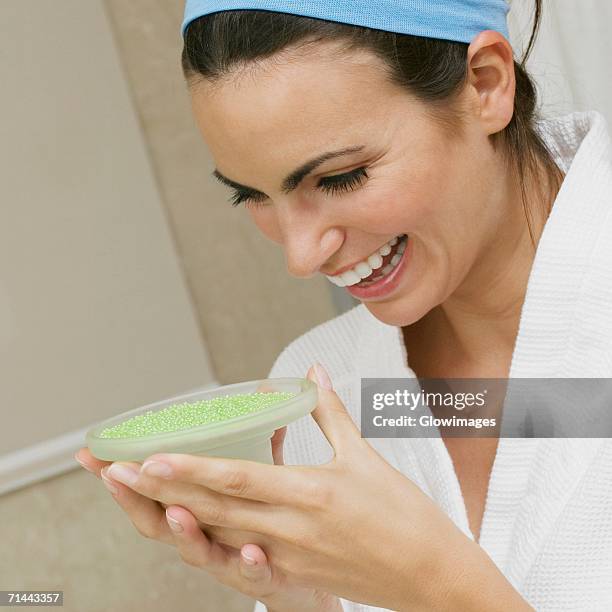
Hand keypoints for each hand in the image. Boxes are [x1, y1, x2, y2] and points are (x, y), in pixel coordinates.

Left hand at [91, 363, 490, 610]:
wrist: (429, 574)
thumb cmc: (403, 513)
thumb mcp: (365, 454)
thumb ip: (330, 411)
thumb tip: (314, 372)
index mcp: (310, 492)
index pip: (238, 478)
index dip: (192, 467)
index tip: (152, 457)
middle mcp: (290, 527)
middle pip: (214, 507)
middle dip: (162, 489)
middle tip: (117, 472)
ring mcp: (287, 555)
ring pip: (218, 532)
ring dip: (175, 512)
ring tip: (138, 495)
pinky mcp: (292, 572)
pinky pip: (239, 552)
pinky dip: (208, 536)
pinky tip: (184, 524)